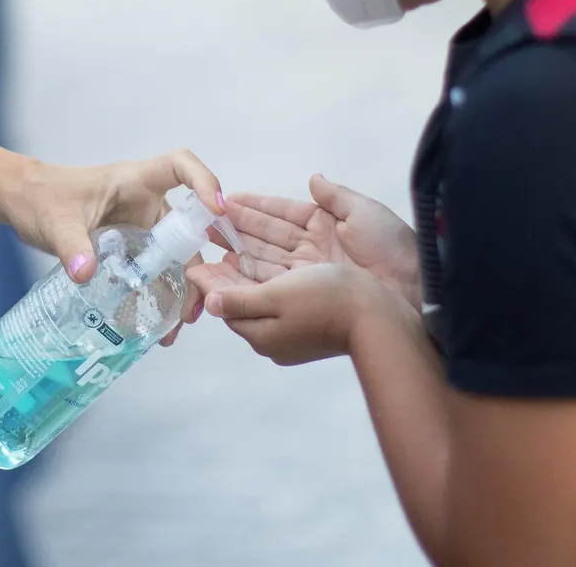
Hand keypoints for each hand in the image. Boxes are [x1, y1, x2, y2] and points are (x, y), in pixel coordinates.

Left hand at [4, 150, 223, 345]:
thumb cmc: (41, 197)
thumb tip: (86, 274)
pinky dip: (158, 294)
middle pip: (185, 227)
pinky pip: (153, 270)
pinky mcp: (129, 248)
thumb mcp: (56, 222)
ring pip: (173, 255)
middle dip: (196, 264)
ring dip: (180, 287)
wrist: (23, 204)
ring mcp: (139, 226)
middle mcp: (144, 203)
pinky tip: (156, 324)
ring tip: (178, 324)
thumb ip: (72, 246)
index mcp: (134, 182)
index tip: (215, 210)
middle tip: (196, 303)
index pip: (179, 167)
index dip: (203, 181)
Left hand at [192, 262, 389, 365]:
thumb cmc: (327, 302)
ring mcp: (295, 326)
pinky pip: (281, 289)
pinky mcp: (313, 315)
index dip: (210, 280)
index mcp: (262, 333)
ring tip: (229, 242)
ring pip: (262, 289)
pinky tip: (263, 256)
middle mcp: (275, 333)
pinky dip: (268, 270)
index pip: (227, 304)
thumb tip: (207, 302)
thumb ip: (240, 300)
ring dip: (245, 264)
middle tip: (208, 244)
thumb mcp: (277, 298)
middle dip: (225, 270)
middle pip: (242, 296)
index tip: (194, 260)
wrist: (381, 317)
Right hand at [219, 174, 420, 311]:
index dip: (256, 207)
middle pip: (268, 237)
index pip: (283, 214)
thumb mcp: (365, 212)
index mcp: (327, 225)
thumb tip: (313, 179)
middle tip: (207, 222)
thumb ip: (335, 197)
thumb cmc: (391, 246)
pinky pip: (272, 281)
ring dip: (238, 250)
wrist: (412, 288)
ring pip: (265, 259)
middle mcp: (313, 249)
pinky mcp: (306, 293)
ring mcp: (309, 273)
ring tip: (210, 242)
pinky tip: (228, 267)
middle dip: (238, 228)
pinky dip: (249, 274)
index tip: (228, 201)